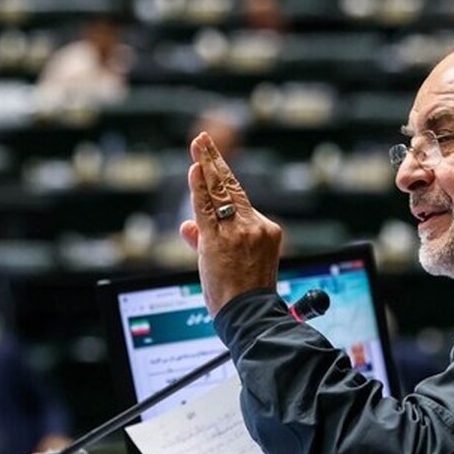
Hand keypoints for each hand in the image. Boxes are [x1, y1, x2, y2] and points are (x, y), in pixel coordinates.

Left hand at [179, 131, 282, 314]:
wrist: (251, 315)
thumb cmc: (243, 296)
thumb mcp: (232, 263)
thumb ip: (207, 240)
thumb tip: (187, 225)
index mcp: (265, 231)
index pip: (238, 199)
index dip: (223, 177)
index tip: (212, 160)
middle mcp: (254, 226)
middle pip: (231, 187)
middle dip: (215, 160)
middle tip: (203, 139)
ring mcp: (238, 231)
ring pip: (219, 194)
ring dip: (207, 165)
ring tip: (198, 144)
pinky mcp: (219, 240)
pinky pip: (206, 208)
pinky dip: (199, 187)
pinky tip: (194, 169)